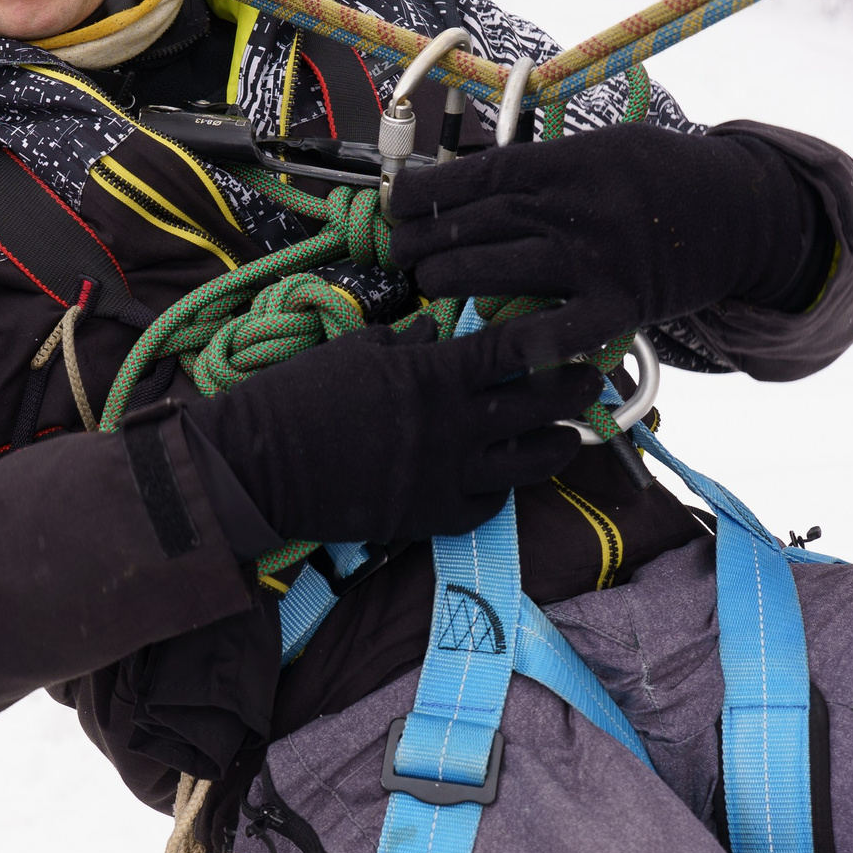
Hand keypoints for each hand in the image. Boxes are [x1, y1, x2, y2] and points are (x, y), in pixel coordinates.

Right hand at [180, 311, 603, 548]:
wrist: (260, 466)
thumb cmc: (299, 396)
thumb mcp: (354, 351)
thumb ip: (405, 344)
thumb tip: (435, 336)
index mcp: (431, 375)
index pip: (510, 351)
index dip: (551, 340)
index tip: (579, 335)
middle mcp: (450, 426)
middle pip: (535, 406)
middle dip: (572, 392)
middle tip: (592, 384)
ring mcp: (444, 476)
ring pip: (525, 463)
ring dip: (554, 447)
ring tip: (568, 439)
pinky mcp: (429, 516)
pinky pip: (486, 506)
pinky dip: (501, 490)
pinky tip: (504, 479)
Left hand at [386, 125, 818, 351]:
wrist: (741, 212)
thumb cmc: (658, 177)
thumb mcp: (602, 149)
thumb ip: (541, 168)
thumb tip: (462, 183)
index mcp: (569, 162)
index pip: (478, 174)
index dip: (427, 191)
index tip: (397, 203)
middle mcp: (578, 208)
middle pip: (479, 224)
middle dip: (426, 240)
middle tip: (402, 251)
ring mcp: (599, 259)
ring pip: (501, 271)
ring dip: (452, 280)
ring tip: (429, 281)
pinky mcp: (622, 305)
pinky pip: (561, 329)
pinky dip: (525, 339)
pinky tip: (491, 341)